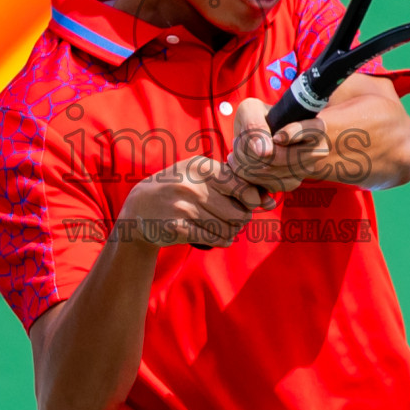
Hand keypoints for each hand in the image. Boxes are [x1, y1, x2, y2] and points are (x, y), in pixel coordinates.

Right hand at [120, 155, 258, 247]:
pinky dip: (220, 241)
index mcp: (202, 168)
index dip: (251, 200)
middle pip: (239, 212)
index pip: (243, 186)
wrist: (139, 207)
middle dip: (241, 219)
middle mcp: (192, 186)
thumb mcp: (201, 175)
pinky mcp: (178, 229)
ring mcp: (183, 208)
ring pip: (228, 229)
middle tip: (232, 218)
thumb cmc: (179, 188)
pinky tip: (214, 236)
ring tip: (221, 227)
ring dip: (230, 232)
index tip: (246, 203)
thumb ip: (234, 182)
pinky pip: (214, 240)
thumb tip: (270, 200)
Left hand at [226, 97, 330, 195]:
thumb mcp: (252, 110)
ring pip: (271, 172)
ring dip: (246, 163)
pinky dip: (250, 176)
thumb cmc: (258, 118)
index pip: (309, 132)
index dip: (289, 134)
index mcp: (316, 127)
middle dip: (251, 150)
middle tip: (239, 141)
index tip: (275, 135)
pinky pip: (268, 184)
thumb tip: (264, 151)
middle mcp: (317, 150)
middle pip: (281, 157)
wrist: (260, 136)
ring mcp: (306, 170)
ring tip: (239, 151)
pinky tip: (244, 164)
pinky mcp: (292, 183)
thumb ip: (255, 124)